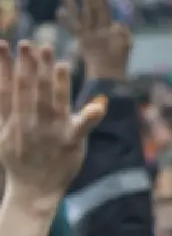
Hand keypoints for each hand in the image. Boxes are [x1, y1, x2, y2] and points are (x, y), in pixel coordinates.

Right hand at [0, 42, 106, 208]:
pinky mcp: (71, 142)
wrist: (32, 191)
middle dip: (31, 66)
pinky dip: (90, 116)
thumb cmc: (19, 158)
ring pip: (53, 102)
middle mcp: (29, 124)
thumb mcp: (3, 134)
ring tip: (58, 62)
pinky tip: (99, 105)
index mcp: (12, 120)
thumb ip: (4, 108)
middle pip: (30, 90)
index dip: (5, 66)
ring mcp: (50, 132)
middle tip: (34, 44)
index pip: (7, 88)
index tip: (4, 43)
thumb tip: (3, 79)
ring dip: (56, 81)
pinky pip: (82, 126)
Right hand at [61, 0, 131, 82]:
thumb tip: (118, 23)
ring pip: (80, 17)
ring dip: (74, 6)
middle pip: (91, 10)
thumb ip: (123, 33)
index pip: (104, 9)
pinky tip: (59, 13)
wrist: (109, 73)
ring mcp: (89, 34)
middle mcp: (98, 28)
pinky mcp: (81, 42)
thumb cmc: (119, 60)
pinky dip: (66, 22)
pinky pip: (72, 29)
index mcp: (109, 27)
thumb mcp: (126, 44)